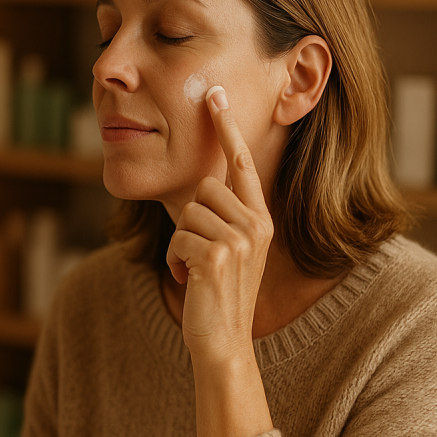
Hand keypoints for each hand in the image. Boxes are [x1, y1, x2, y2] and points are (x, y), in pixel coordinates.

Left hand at [165, 85, 273, 361]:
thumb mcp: (229, 250)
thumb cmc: (218, 294)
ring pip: (186, 213)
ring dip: (181, 244)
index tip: (216, 94)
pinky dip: (175, 262)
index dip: (227, 128)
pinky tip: (191, 281)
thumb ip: (223, 217)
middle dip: (190, 220)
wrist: (224, 342)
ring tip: (198, 271)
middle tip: (202, 255)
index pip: (242, 164)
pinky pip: (177, 238)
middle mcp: (257, 224)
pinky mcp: (217, 254)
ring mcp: (241, 239)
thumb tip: (203, 188)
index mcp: (261, 218)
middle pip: (203, 187)